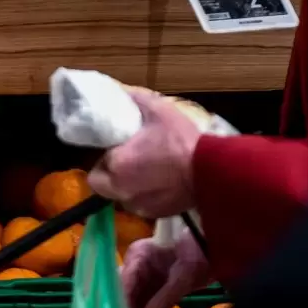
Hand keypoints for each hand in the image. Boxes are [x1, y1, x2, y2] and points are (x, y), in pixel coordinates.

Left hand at [84, 90, 202, 218]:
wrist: (211, 171)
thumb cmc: (182, 140)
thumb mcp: (158, 111)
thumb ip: (135, 100)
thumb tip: (121, 92)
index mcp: (117, 165)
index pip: (95, 168)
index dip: (104, 159)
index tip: (117, 150)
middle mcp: (122, 191)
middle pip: (103, 187)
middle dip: (111, 175)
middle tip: (128, 162)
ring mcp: (139, 206)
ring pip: (122, 198)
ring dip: (128, 187)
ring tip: (146, 173)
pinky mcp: (156, 214)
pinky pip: (141, 206)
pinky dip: (145, 197)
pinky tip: (160, 184)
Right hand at [122, 236, 211, 307]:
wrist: (212, 251)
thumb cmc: (199, 254)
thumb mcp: (185, 276)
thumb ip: (165, 298)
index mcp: (138, 254)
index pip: (124, 280)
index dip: (122, 303)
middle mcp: (134, 266)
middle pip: (121, 291)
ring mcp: (141, 278)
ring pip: (128, 300)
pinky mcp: (149, 290)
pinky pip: (140, 305)